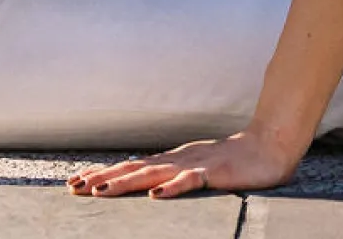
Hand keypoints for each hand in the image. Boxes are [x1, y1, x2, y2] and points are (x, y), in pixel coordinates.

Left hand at [68, 124, 300, 198]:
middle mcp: (176, 160)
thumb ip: (175, 177)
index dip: (103, 175)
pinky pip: (189, 181)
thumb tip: (149, 187)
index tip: (76, 183)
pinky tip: (154, 196)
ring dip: (125, 183)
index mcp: (171, 161)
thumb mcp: (197, 171)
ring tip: (100, 191)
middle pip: (133, 169)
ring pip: (153, 175)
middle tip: (73, 188)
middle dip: (102, 179)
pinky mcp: (213, 172)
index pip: (131, 168)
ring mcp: (194, 164)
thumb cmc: (232, 163)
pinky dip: (171, 188)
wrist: (268, 147)